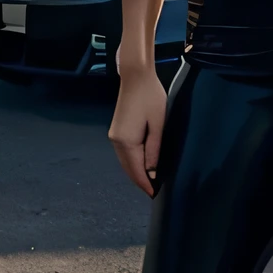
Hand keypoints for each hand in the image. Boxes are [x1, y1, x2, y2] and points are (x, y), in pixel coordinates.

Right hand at [108, 66, 166, 195]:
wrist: (136, 77)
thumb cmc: (151, 98)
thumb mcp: (158, 125)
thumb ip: (154, 150)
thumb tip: (152, 172)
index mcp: (127, 141)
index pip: (136, 170)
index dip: (145, 184)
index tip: (155, 195)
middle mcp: (116, 141)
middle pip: (128, 169)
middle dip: (140, 181)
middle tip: (153, 193)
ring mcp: (114, 136)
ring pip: (125, 162)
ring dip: (135, 173)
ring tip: (150, 183)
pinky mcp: (117, 131)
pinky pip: (124, 154)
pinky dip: (132, 163)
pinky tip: (142, 166)